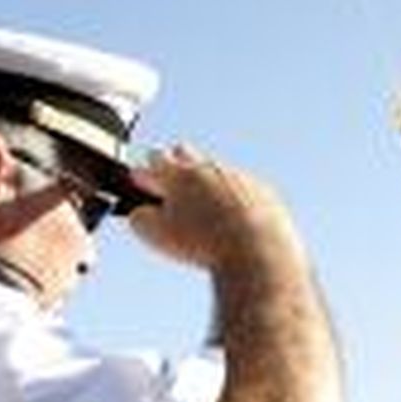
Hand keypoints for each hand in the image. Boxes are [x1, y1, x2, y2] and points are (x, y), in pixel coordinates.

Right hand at [126, 144, 300, 270]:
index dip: (145, 174)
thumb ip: (139, 219)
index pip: (152, 159)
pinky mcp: (261, 190)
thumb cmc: (203, 244)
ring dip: (206, 182)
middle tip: (172, 187)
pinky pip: (244, 187)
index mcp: (178, 175)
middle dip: (173, 163)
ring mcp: (237, 176)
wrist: (257, 250)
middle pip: (182, 151)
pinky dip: (236, 198)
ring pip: (215, 169)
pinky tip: (234, 216)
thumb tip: (141, 212)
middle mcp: (208, 169)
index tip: (145, 186)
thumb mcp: (156, 235)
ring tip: (204, 207)